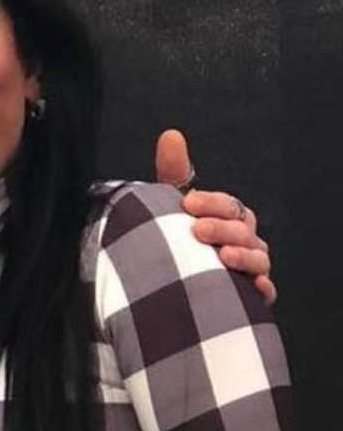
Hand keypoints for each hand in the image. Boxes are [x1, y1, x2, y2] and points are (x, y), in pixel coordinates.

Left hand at [154, 129, 274, 304]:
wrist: (166, 279)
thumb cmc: (175, 234)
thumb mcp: (169, 203)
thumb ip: (173, 170)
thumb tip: (171, 135)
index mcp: (228, 216)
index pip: (229, 205)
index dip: (212, 203)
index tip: (188, 204)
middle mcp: (243, 240)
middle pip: (243, 230)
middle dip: (223, 227)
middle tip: (197, 230)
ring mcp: (247, 267)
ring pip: (258, 259)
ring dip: (243, 256)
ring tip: (222, 256)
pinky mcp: (247, 295)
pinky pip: (263, 292)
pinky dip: (260, 288)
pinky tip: (251, 286)